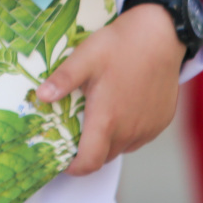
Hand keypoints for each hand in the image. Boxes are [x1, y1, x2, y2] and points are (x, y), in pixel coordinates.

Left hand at [35, 3, 186, 175]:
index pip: (89, 163)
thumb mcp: (85, 57)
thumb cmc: (121, 44)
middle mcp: (130, 130)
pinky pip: (140, 136)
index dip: (74, 167)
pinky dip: (128, 131)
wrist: (162, 34)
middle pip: (104, 156)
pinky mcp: (162, 121)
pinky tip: (124, 107)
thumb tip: (41, 96)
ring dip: (109, 141)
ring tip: (101, 116)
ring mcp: (148, 128)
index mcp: (107, 120)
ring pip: (123, 147)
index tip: (64, 161)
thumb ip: (63, 79)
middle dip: (89, 152)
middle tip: (78, 131)